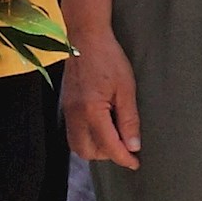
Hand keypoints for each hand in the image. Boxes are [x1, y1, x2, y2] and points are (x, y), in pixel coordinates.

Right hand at [62, 26, 142, 167]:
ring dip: (96, 148)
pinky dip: (87, 137)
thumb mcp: (126, 88)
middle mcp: (75, 115)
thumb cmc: (108, 58)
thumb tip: (133, 145)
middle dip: (107, 155)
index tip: (135, 163)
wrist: (85, 37)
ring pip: (77, 145)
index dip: (124, 158)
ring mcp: (67, 111)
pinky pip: (73, 132)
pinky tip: (102, 127)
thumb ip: (129, 119)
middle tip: (125, 145)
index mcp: (91, 110)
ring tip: (114, 137)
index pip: (108, 146)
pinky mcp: (66, 105)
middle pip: (87, 152)